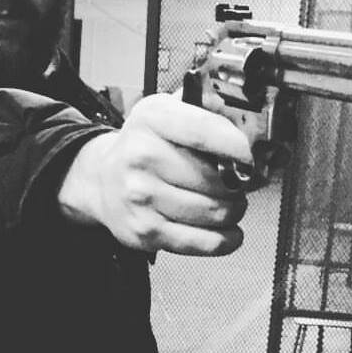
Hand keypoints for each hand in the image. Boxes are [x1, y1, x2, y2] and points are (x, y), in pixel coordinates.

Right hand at [57, 93, 251, 255]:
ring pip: (216, 212)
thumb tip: (245, 126)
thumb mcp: (166, 112)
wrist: (102, 180)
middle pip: (217, 179)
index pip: (204, 132)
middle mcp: (142, 156)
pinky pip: (204, 242)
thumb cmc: (143, 146)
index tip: (249, 158)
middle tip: (238, 184)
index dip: (237, 148)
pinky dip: (226, 239)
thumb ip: (206, 111)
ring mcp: (142, 197)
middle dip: (239, 185)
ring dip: (233, 211)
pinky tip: (228, 231)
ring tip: (228, 204)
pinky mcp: (146, 231)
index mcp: (151, 119)